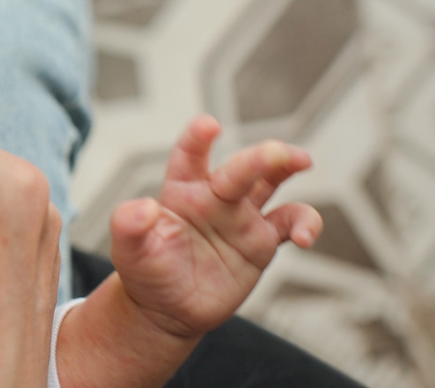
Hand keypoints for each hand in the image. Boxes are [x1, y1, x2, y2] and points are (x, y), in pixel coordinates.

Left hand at [111, 115, 321, 337]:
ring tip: (302, 161)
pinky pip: (291, 222)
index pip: (189, 157)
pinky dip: (305, 223)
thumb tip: (143, 206)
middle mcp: (214, 196)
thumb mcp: (128, 251)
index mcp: (180, 191)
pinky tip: (305, 237)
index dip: (197, 139)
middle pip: (240, 169)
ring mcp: (240, 215)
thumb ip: (128, 225)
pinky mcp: (262, 240)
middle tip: (277, 153)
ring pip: (270, 181)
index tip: (207, 125)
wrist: (166, 309)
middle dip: (259, 156)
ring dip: (287, 167)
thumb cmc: (145, 272)